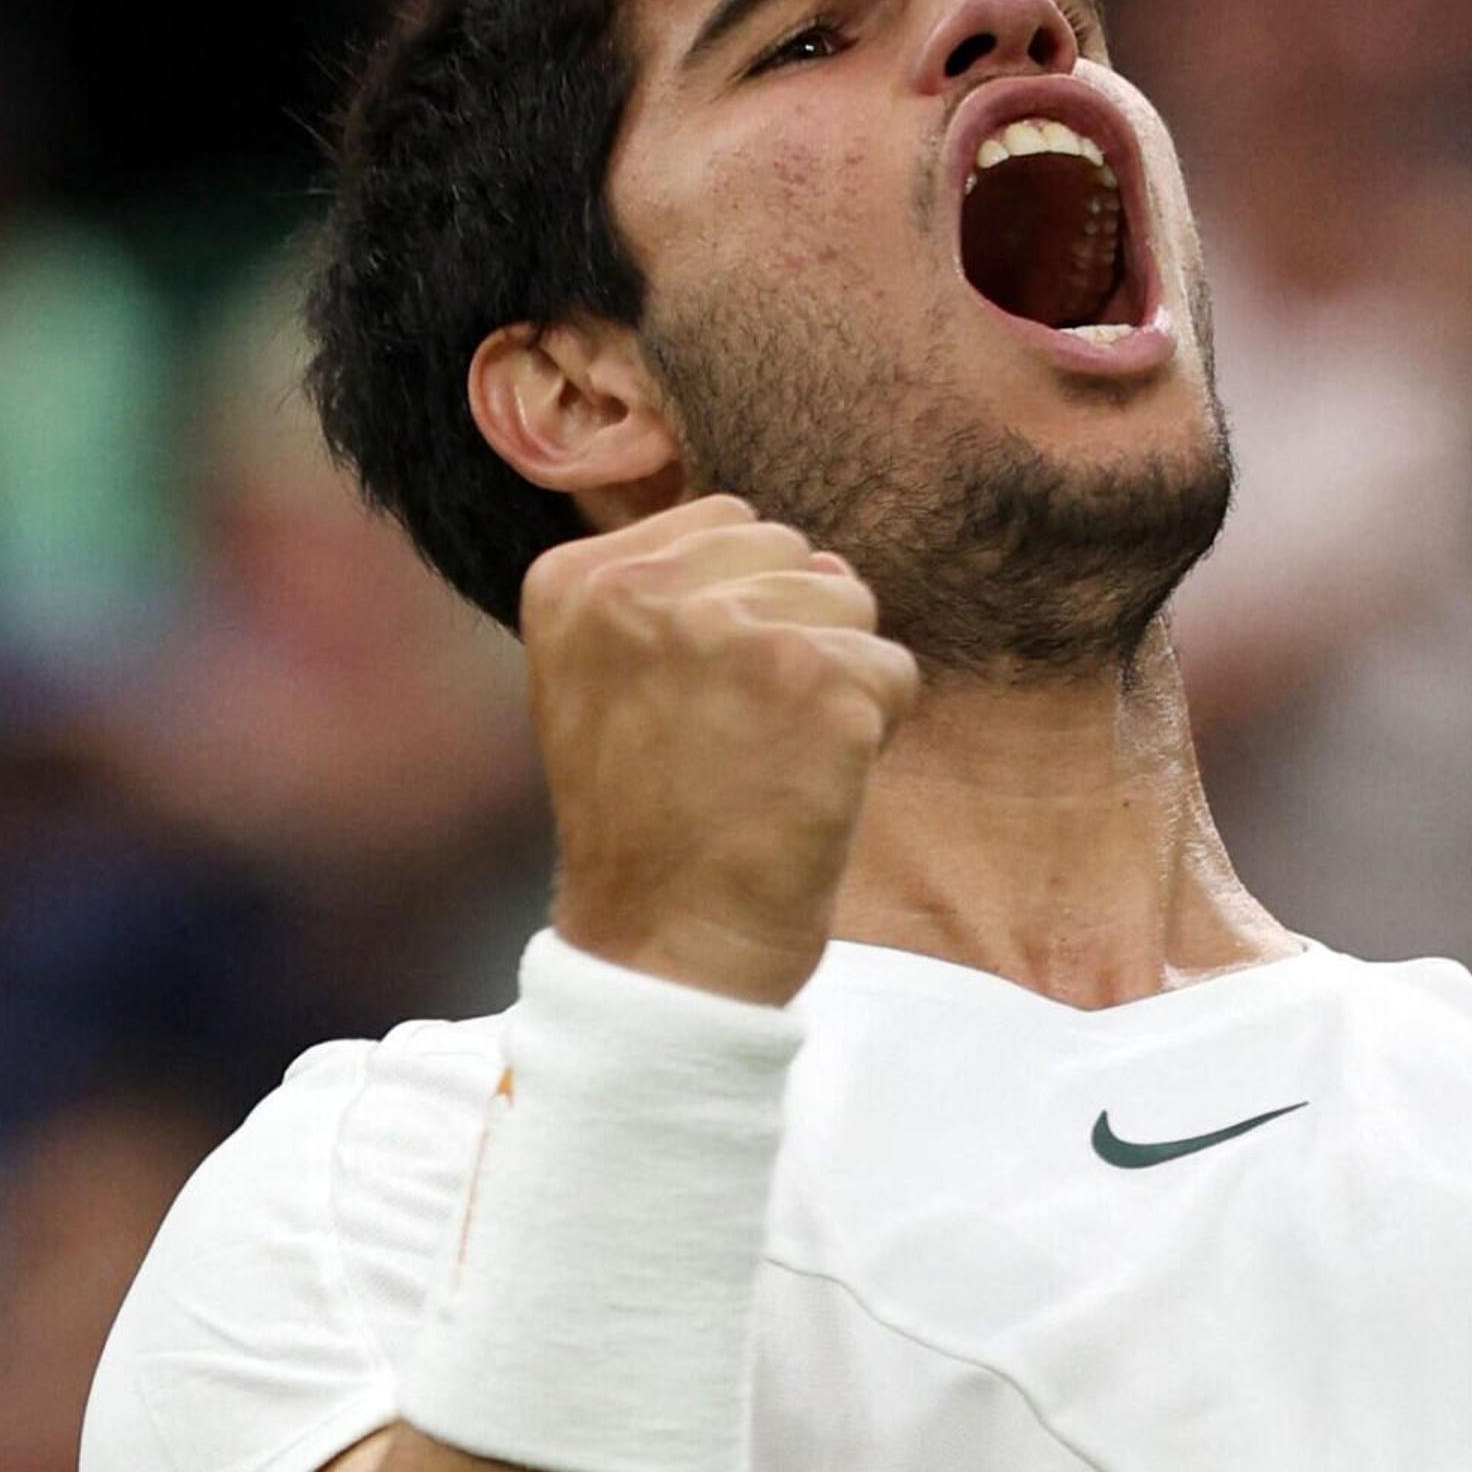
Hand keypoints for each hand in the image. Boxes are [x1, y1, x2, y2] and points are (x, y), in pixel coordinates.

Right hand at [522, 496, 921, 1003]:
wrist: (666, 948)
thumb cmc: (653, 823)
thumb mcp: (613, 681)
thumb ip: (687, 594)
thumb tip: (825, 558)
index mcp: (576, 579)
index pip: (727, 523)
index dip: (742, 608)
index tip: (697, 698)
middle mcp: (644, 591)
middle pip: (795, 554)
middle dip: (796, 635)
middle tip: (742, 736)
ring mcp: (730, 631)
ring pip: (853, 605)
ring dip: (838, 682)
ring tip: (772, 758)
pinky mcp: (816, 683)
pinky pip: (895, 671)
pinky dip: (875, 731)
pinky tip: (810, 783)